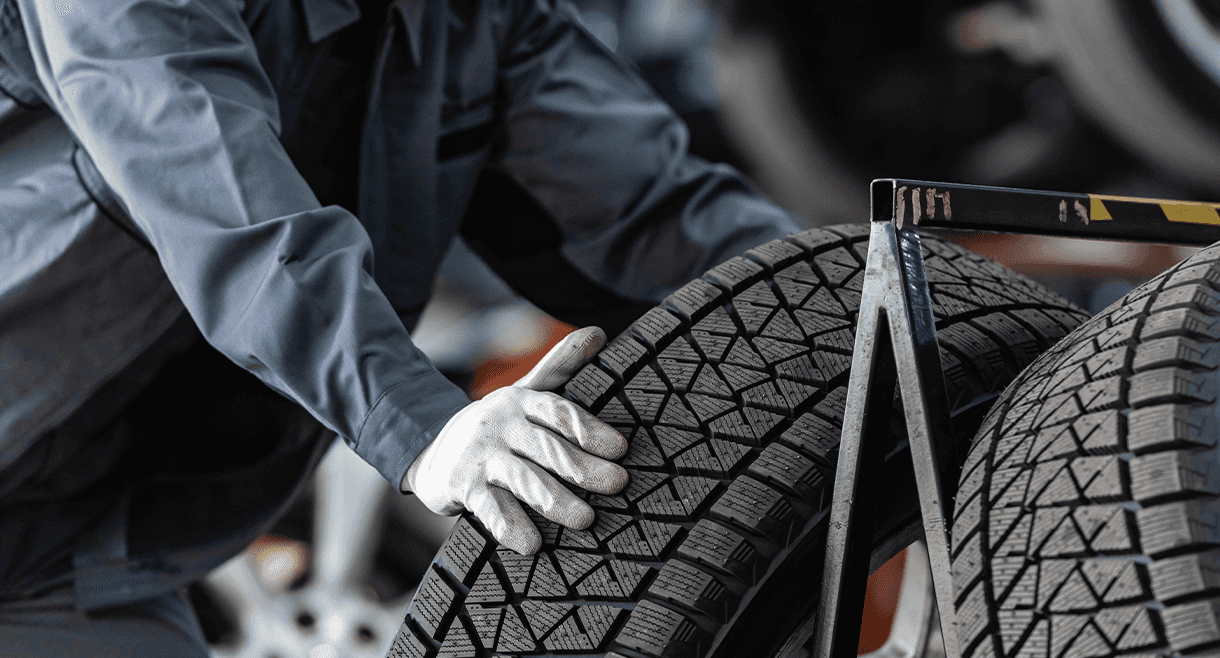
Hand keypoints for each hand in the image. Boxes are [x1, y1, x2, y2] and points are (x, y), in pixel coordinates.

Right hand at [404, 327, 628, 553]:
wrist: (433, 452)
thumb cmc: (496, 426)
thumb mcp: (524, 391)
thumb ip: (560, 366)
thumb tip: (599, 332)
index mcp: (520, 401)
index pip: (559, 412)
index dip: (591, 429)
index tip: (621, 449)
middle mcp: (501, 425)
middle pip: (548, 447)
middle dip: (584, 467)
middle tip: (617, 484)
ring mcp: (481, 457)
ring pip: (524, 480)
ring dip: (556, 501)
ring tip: (586, 520)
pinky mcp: (464, 487)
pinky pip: (490, 510)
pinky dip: (510, 528)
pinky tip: (532, 545)